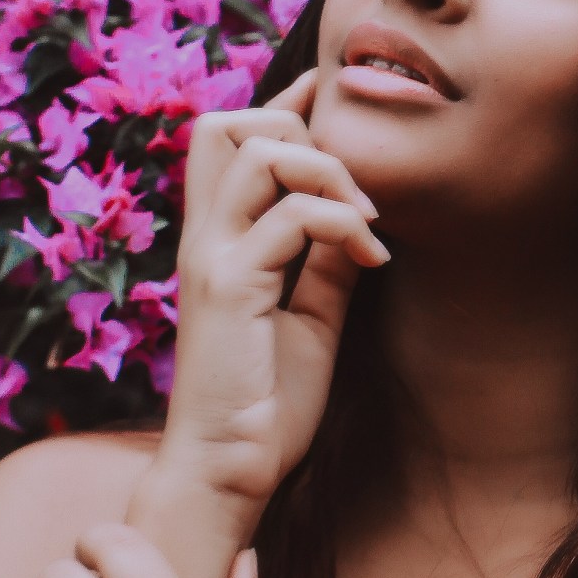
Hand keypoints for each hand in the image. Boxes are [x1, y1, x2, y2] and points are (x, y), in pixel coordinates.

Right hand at [154, 68, 388, 509]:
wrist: (229, 469)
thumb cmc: (265, 400)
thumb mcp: (309, 317)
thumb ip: (323, 262)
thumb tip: (355, 215)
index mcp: (219, 240)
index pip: (228, 140)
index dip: (283, 108)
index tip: (333, 111)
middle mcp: (204, 238)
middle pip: (222, 125)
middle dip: (298, 130)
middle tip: (350, 191)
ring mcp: (212, 259)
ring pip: (257, 152)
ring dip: (328, 170)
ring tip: (367, 221)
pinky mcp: (230, 290)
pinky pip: (292, 219)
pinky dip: (344, 225)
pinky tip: (373, 260)